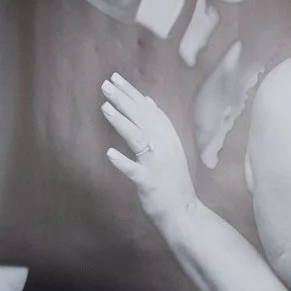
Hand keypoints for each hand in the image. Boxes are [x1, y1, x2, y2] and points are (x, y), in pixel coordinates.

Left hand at [100, 74, 197, 227]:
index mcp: (168, 138)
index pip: (149, 110)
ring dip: (122, 122)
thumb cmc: (172, 181)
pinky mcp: (150, 183)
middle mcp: (165, 147)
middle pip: (142, 119)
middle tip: (106, 84)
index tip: (116, 78)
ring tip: (105, 107)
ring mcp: (158, 165)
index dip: (132, 94)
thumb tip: (148, 102)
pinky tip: (109, 154)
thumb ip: (159, 126)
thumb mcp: (169, 148)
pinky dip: (123, 162)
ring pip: (139, 139)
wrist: (184, 212)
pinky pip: (135, 171)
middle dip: (123, 100)